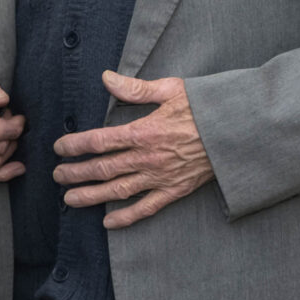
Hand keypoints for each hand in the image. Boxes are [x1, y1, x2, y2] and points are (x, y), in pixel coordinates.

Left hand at [52, 72, 210, 228]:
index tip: (59, 148)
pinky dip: (127, 216)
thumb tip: (106, 78)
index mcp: (144, 131)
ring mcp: (162, 176)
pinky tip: (109, 222)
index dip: (75, 145)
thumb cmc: (208, 107)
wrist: (242, 132)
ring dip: (92, 196)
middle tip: (57, 176)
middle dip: (76, 173)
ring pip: (119, 190)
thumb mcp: (172, 89)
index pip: (99, 141)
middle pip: (103, 168)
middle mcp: (148, 157)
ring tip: (70, 199)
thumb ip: (136, 88)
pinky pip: (148, 207)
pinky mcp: (176, 190)